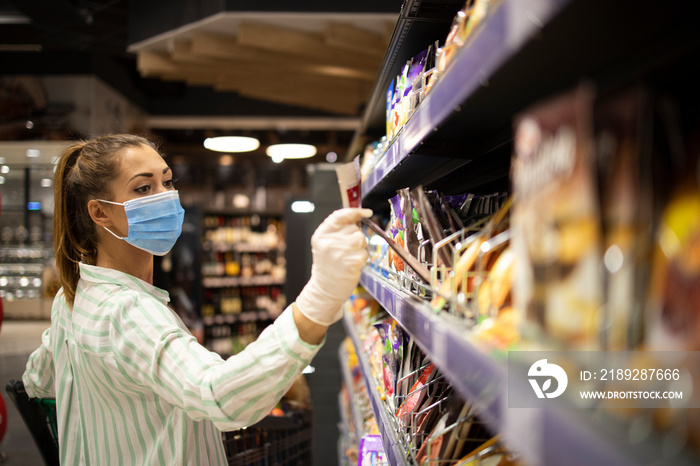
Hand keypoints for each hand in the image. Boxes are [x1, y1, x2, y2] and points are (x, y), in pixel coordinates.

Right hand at [295, 208, 371, 325]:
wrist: (325, 289)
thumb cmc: (329, 265)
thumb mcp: (327, 243)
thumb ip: (340, 229)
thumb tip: (360, 214)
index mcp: (321, 234)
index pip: (340, 215)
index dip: (355, 211)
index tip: (366, 212)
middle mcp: (328, 242)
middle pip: (354, 228)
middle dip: (356, 236)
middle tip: (347, 249)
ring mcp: (339, 253)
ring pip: (361, 239)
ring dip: (361, 248)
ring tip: (350, 257)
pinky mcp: (350, 264)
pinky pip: (364, 253)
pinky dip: (362, 259)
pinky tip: (352, 265)